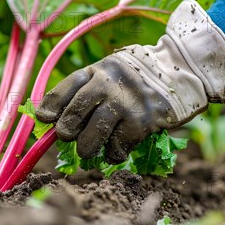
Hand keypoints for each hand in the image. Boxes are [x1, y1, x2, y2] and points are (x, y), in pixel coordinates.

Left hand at [36, 0, 224, 163]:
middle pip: (72, 116)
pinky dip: (113, 154)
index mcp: (97, 70)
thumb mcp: (111, 72)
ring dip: (87, 148)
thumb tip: (55, 119)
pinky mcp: (141, 123)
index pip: (65, 89)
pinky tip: (117, 148)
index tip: (44, 119)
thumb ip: (88, 89)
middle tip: (70, 137)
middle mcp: (108, 85)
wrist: (180, 72)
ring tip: (90, 149)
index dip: (50, 107)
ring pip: (90, 138)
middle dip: (66, 132)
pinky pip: (116, 149)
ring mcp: (125, 104)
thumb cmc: (138, 77)